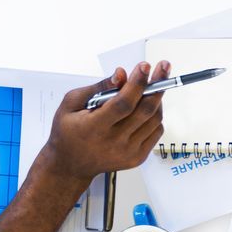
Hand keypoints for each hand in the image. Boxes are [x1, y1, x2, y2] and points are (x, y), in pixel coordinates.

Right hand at [39, 62, 166, 184]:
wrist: (71, 164)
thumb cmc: (68, 131)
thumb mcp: (71, 104)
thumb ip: (98, 87)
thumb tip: (121, 75)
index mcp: (94, 128)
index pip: (123, 103)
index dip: (137, 83)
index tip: (145, 66)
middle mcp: (113, 142)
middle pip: (145, 110)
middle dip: (157, 85)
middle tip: (162, 68)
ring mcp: (128, 152)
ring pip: (154, 119)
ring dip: (157, 99)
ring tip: (151, 87)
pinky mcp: (138, 158)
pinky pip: (156, 131)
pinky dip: (155, 116)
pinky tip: (146, 107)